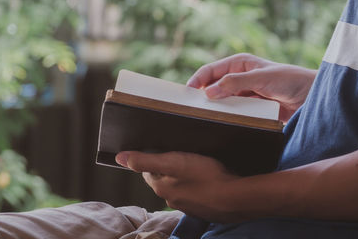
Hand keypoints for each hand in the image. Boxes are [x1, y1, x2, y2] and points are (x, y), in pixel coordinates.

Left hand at [115, 151, 239, 221]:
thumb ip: (145, 160)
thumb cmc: (206, 177)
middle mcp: (171, 200)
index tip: (166, 149)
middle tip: (184, 154)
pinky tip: (208, 178)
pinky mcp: (204, 208)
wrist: (237, 198)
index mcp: (161, 188)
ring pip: (180, 186)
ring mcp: (188, 206)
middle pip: (164, 179)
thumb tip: (119, 158)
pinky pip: (195, 193)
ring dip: (184, 176)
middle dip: (169, 167)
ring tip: (198, 164)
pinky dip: (198, 185)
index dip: (155, 157)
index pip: (148, 170)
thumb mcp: (174, 161)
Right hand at [187, 53, 315, 121]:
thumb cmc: (290, 80)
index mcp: (240, 63)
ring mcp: (245, 94)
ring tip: (204, 118)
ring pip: (223, 101)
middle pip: (214, 86)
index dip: (197, 80)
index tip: (187, 94)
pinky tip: (222, 123)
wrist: (312, 97)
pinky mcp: (252, 108)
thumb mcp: (261, 78)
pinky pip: (235, 112)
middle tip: (190, 108)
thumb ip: (236, 83)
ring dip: (215, 108)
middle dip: (203, 96)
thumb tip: (209, 91)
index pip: (211, 70)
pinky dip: (228, 117)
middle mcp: (240, 77)